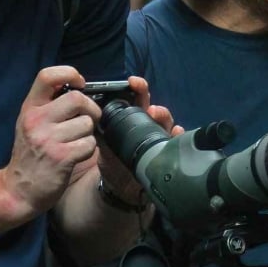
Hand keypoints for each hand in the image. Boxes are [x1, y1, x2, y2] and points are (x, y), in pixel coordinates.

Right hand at [4, 67, 103, 217]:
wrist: (17, 190)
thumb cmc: (30, 154)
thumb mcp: (31, 123)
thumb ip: (50, 105)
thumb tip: (79, 88)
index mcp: (30, 108)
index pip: (47, 76)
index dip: (69, 73)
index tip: (80, 83)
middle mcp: (36, 120)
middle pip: (77, 98)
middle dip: (91, 109)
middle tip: (89, 120)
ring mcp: (47, 139)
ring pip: (87, 123)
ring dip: (89, 133)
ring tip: (76, 142)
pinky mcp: (61, 157)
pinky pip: (90, 144)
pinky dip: (89, 150)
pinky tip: (76, 155)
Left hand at [97, 76, 181, 203]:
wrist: (120, 185)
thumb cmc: (113, 159)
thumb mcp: (104, 142)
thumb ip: (100, 127)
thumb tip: (89, 110)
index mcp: (133, 119)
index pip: (139, 99)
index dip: (138, 89)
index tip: (132, 82)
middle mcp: (149, 126)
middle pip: (156, 110)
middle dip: (153, 104)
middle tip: (149, 106)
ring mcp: (159, 139)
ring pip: (167, 123)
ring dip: (164, 117)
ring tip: (156, 114)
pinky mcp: (165, 153)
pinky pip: (175, 142)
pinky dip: (177, 135)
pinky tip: (176, 132)